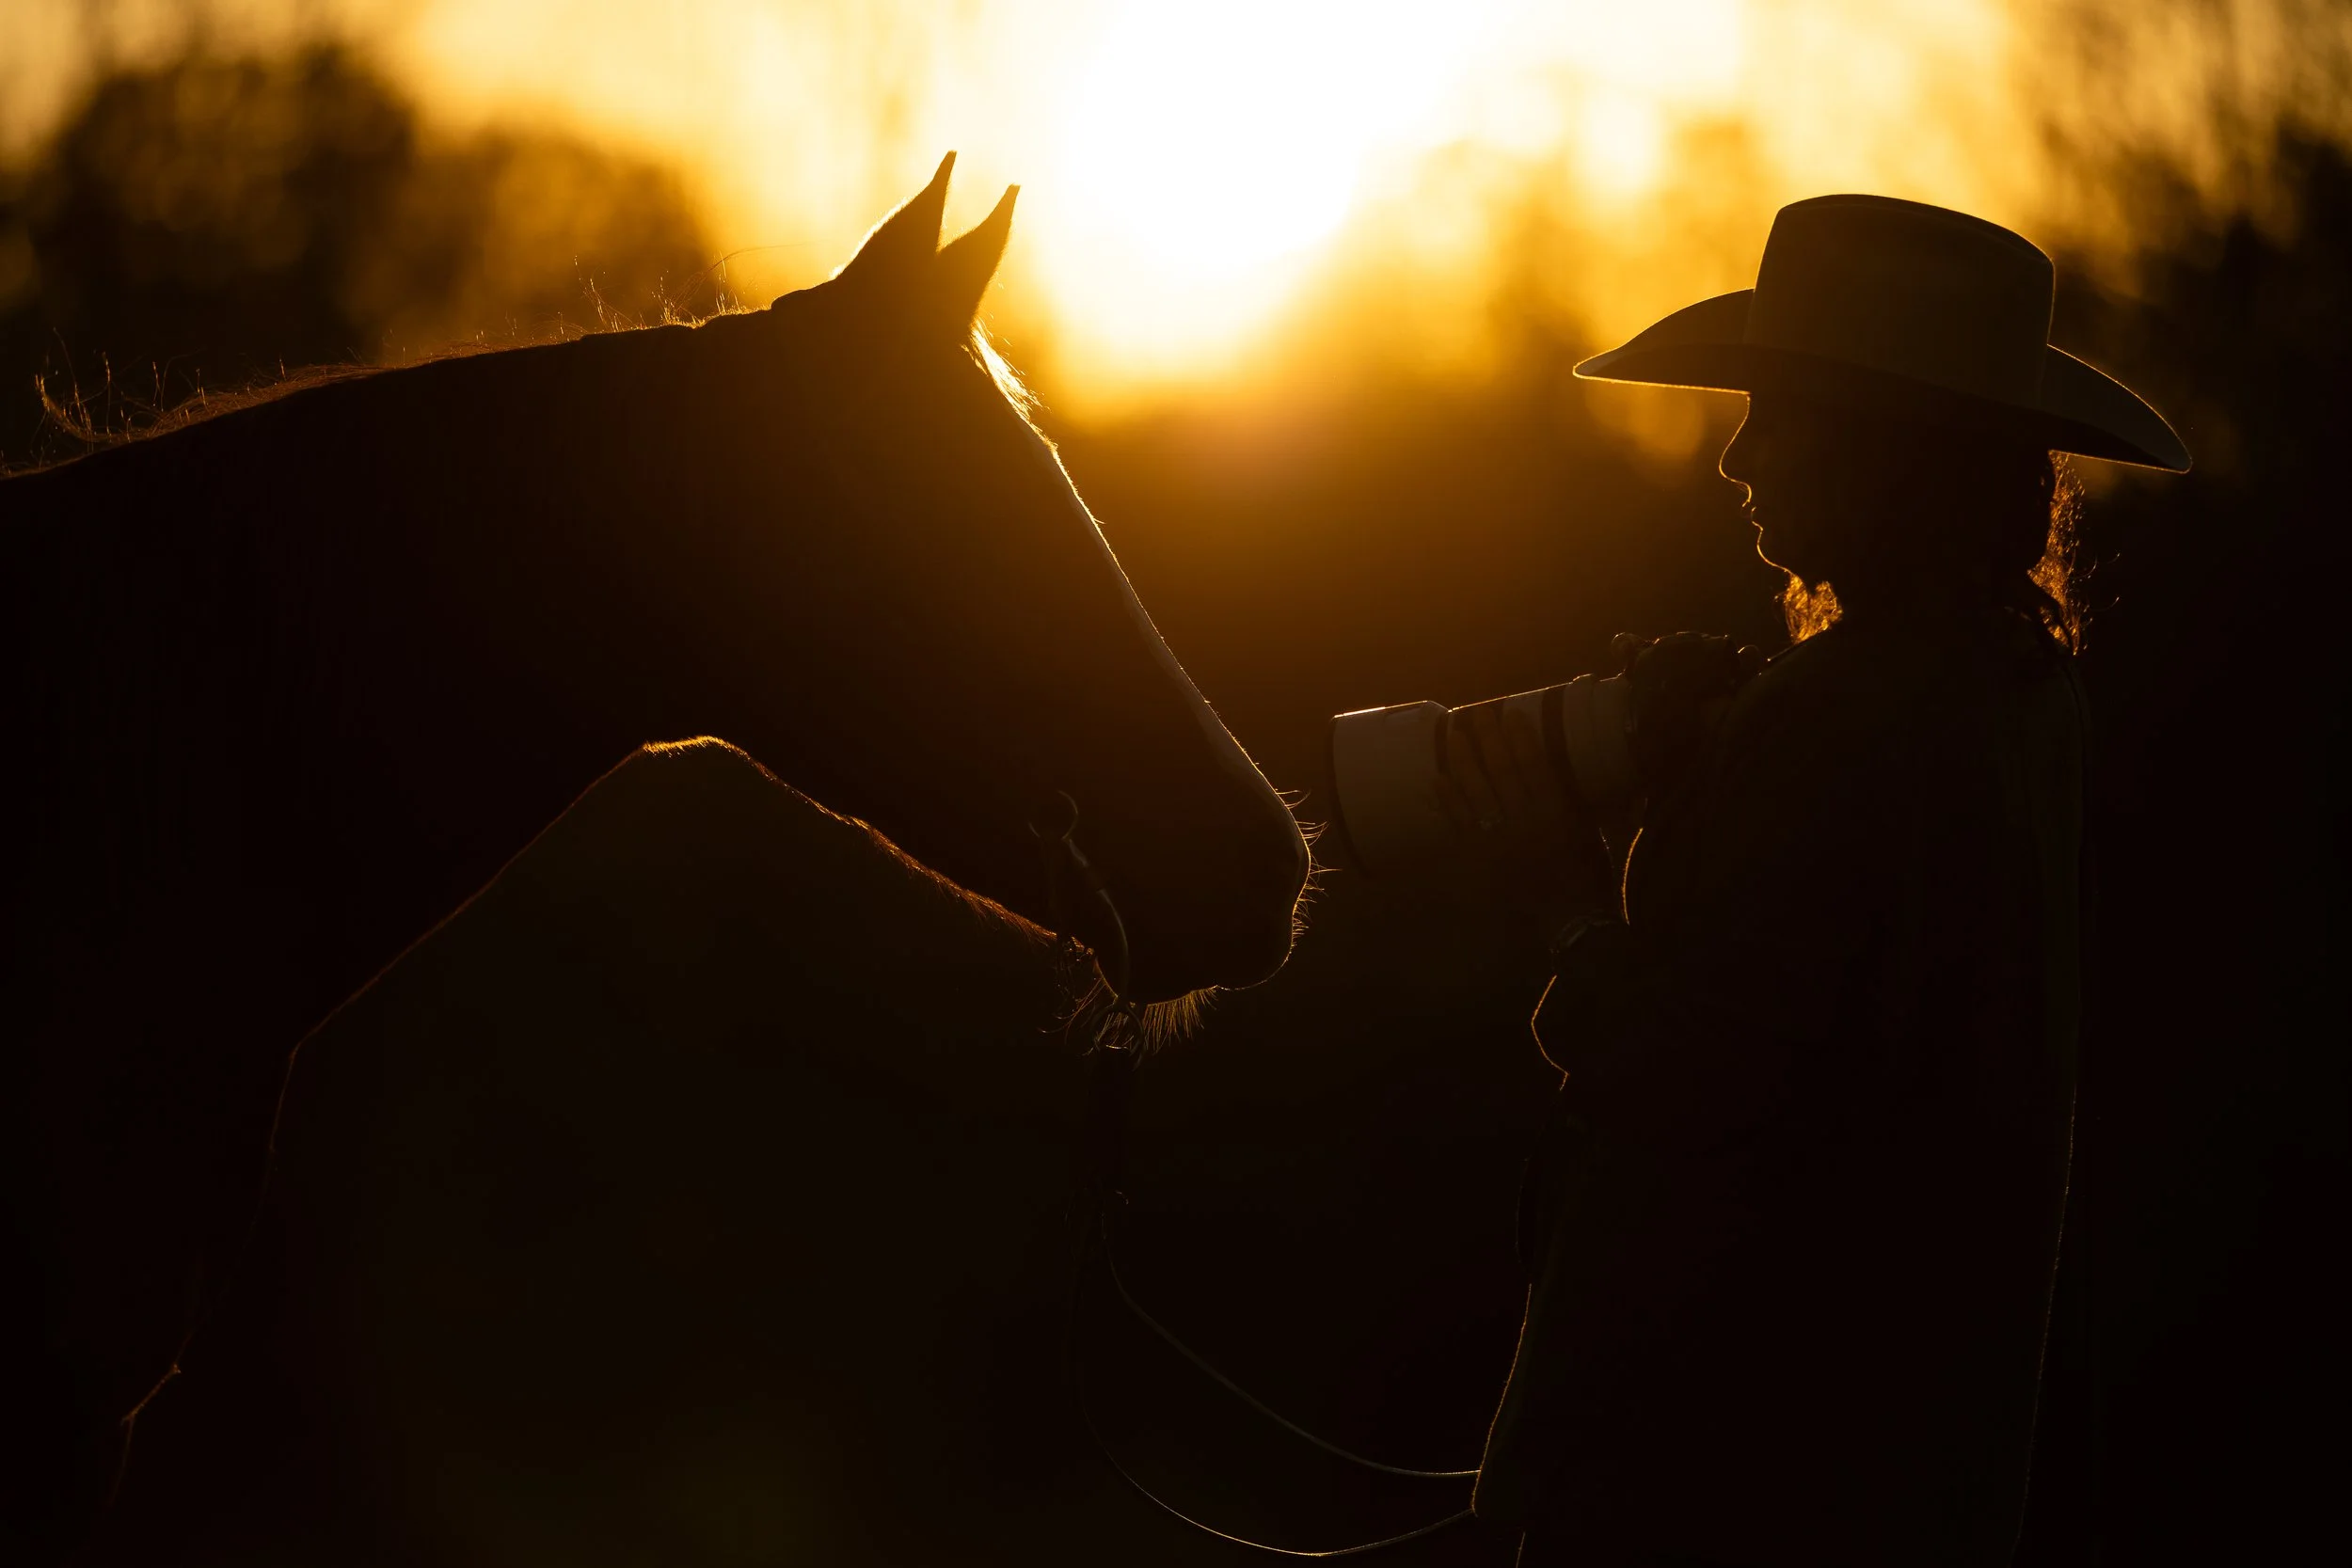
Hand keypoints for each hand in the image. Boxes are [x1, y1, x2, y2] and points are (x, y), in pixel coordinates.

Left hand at [1433, 702, 1615, 931]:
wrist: (1571, 922)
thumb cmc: (1589, 877)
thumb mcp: (1592, 834)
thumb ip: (1579, 802)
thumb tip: (1572, 770)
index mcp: (1557, 815)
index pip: (1536, 768)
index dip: (1522, 740)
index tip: (1512, 715)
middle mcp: (1526, 823)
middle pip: (1503, 773)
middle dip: (1489, 740)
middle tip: (1478, 714)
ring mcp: (1501, 841)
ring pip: (1477, 793)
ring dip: (1464, 762)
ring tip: (1455, 734)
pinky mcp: (1484, 859)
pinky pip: (1462, 825)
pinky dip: (1450, 802)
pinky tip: (1439, 779)